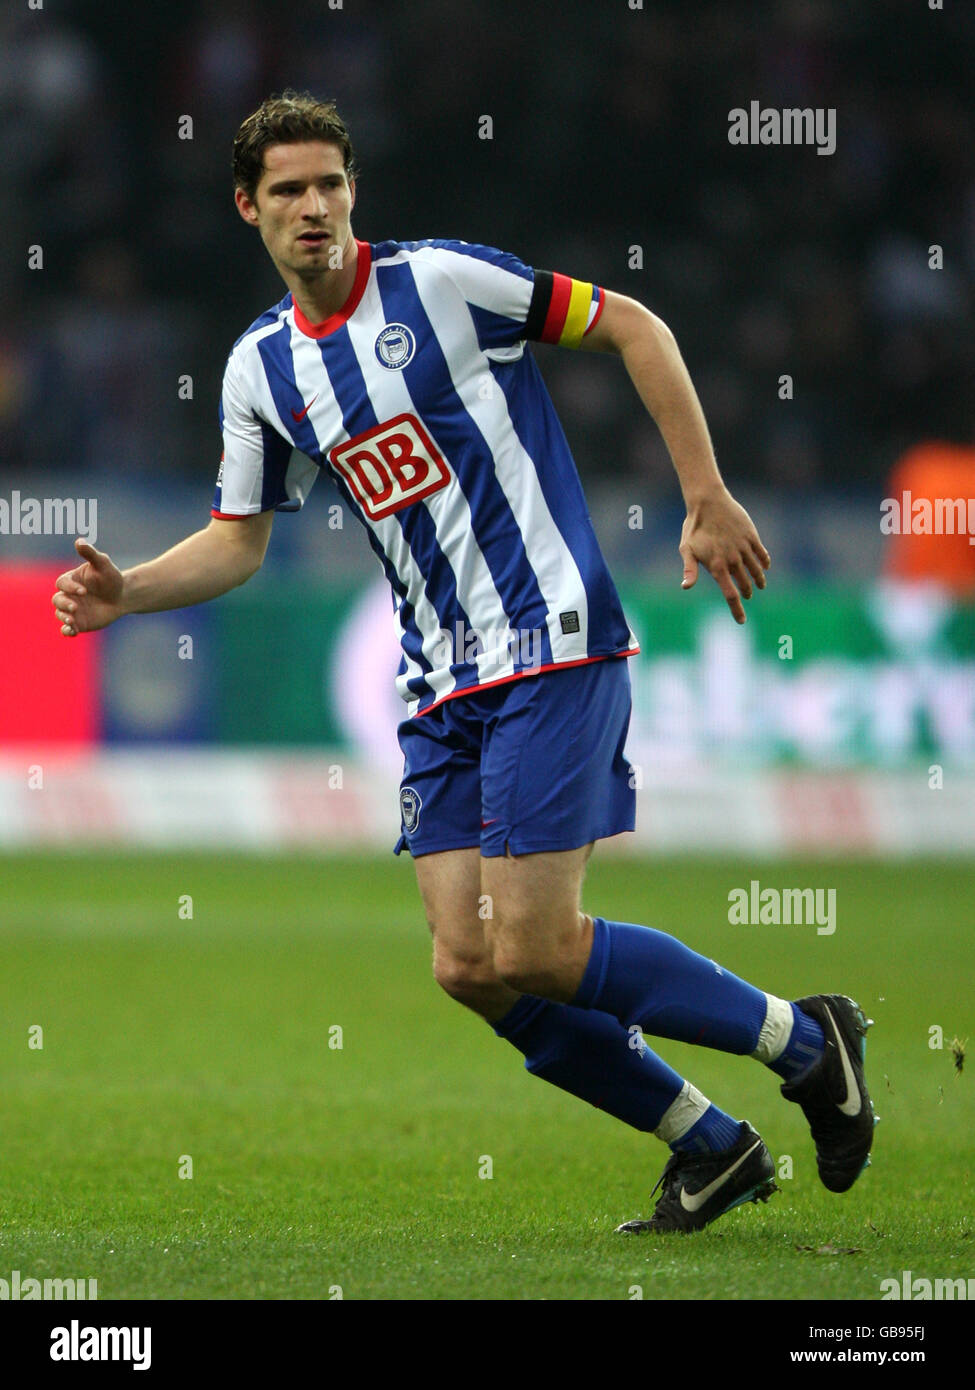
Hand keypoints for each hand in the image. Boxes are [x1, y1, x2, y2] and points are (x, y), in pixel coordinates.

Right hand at [52, 539, 124, 635]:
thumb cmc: (111, 578)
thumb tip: (79, 541)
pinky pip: (68, 628)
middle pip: (57, 600)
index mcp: (70, 580)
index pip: (62, 583)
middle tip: (75, 607)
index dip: (70, 587)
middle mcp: (68, 595)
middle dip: (64, 604)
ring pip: (60, 614)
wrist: (122, 596)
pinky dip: (67, 631)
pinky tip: (72, 632)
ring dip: (64, 618)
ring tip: (72, 622)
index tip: (84, 590)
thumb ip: (90, 554)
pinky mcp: (79, 623)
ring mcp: (72, 610)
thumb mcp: (103, 564)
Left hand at [679, 489, 769, 623]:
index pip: (730, 594)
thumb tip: (686, 587)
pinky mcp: (752, 536)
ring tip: (760, 585)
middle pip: (744, 584)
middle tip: (747, 596)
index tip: (741, 621)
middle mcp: (733, 560)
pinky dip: (764, 562)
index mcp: (717, 567)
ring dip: (758, 580)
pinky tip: (765, 566)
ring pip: (756, 570)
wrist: (708, 502)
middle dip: (746, 593)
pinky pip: (761, 553)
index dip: (736, 610)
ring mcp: (744, 548)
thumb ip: (690, 569)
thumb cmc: (694, 527)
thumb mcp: (686, 549)